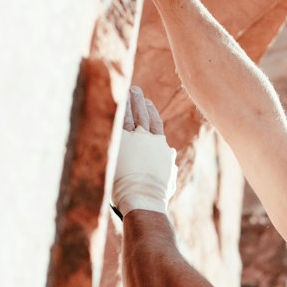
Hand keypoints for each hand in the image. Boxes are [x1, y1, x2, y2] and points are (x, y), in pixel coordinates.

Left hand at [112, 85, 177, 215]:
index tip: (149, 104)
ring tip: (124, 90)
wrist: (143, 196)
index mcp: (161, 148)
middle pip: (143, 116)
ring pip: (130, 115)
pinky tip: (115, 99)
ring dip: (128, 101)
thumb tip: (172, 153)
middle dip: (139, 102)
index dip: (152, 113)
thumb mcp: (168, 179)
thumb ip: (169, 164)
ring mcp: (135, 138)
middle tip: (135, 90)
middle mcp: (149, 139)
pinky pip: (118, 119)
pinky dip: (118, 108)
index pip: (156, 126)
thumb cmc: (156, 194)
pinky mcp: (120, 140)